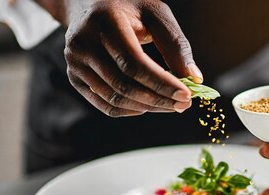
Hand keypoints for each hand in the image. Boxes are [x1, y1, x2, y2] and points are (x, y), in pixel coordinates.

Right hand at [41, 0, 200, 116]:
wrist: (88, 2)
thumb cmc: (128, 7)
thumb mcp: (155, 13)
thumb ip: (174, 44)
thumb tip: (194, 78)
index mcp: (104, 22)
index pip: (133, 63)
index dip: (161, 83)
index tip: (185, 95)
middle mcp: (83, 43)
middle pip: (123, 84)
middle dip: (158, 99)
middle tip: (183, 105)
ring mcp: (75, 62)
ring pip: (114, 98)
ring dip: (147, 107)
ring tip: (170, 105)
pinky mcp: (74, 77)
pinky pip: (105, 104)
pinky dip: (129, 110)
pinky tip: (148, 106)